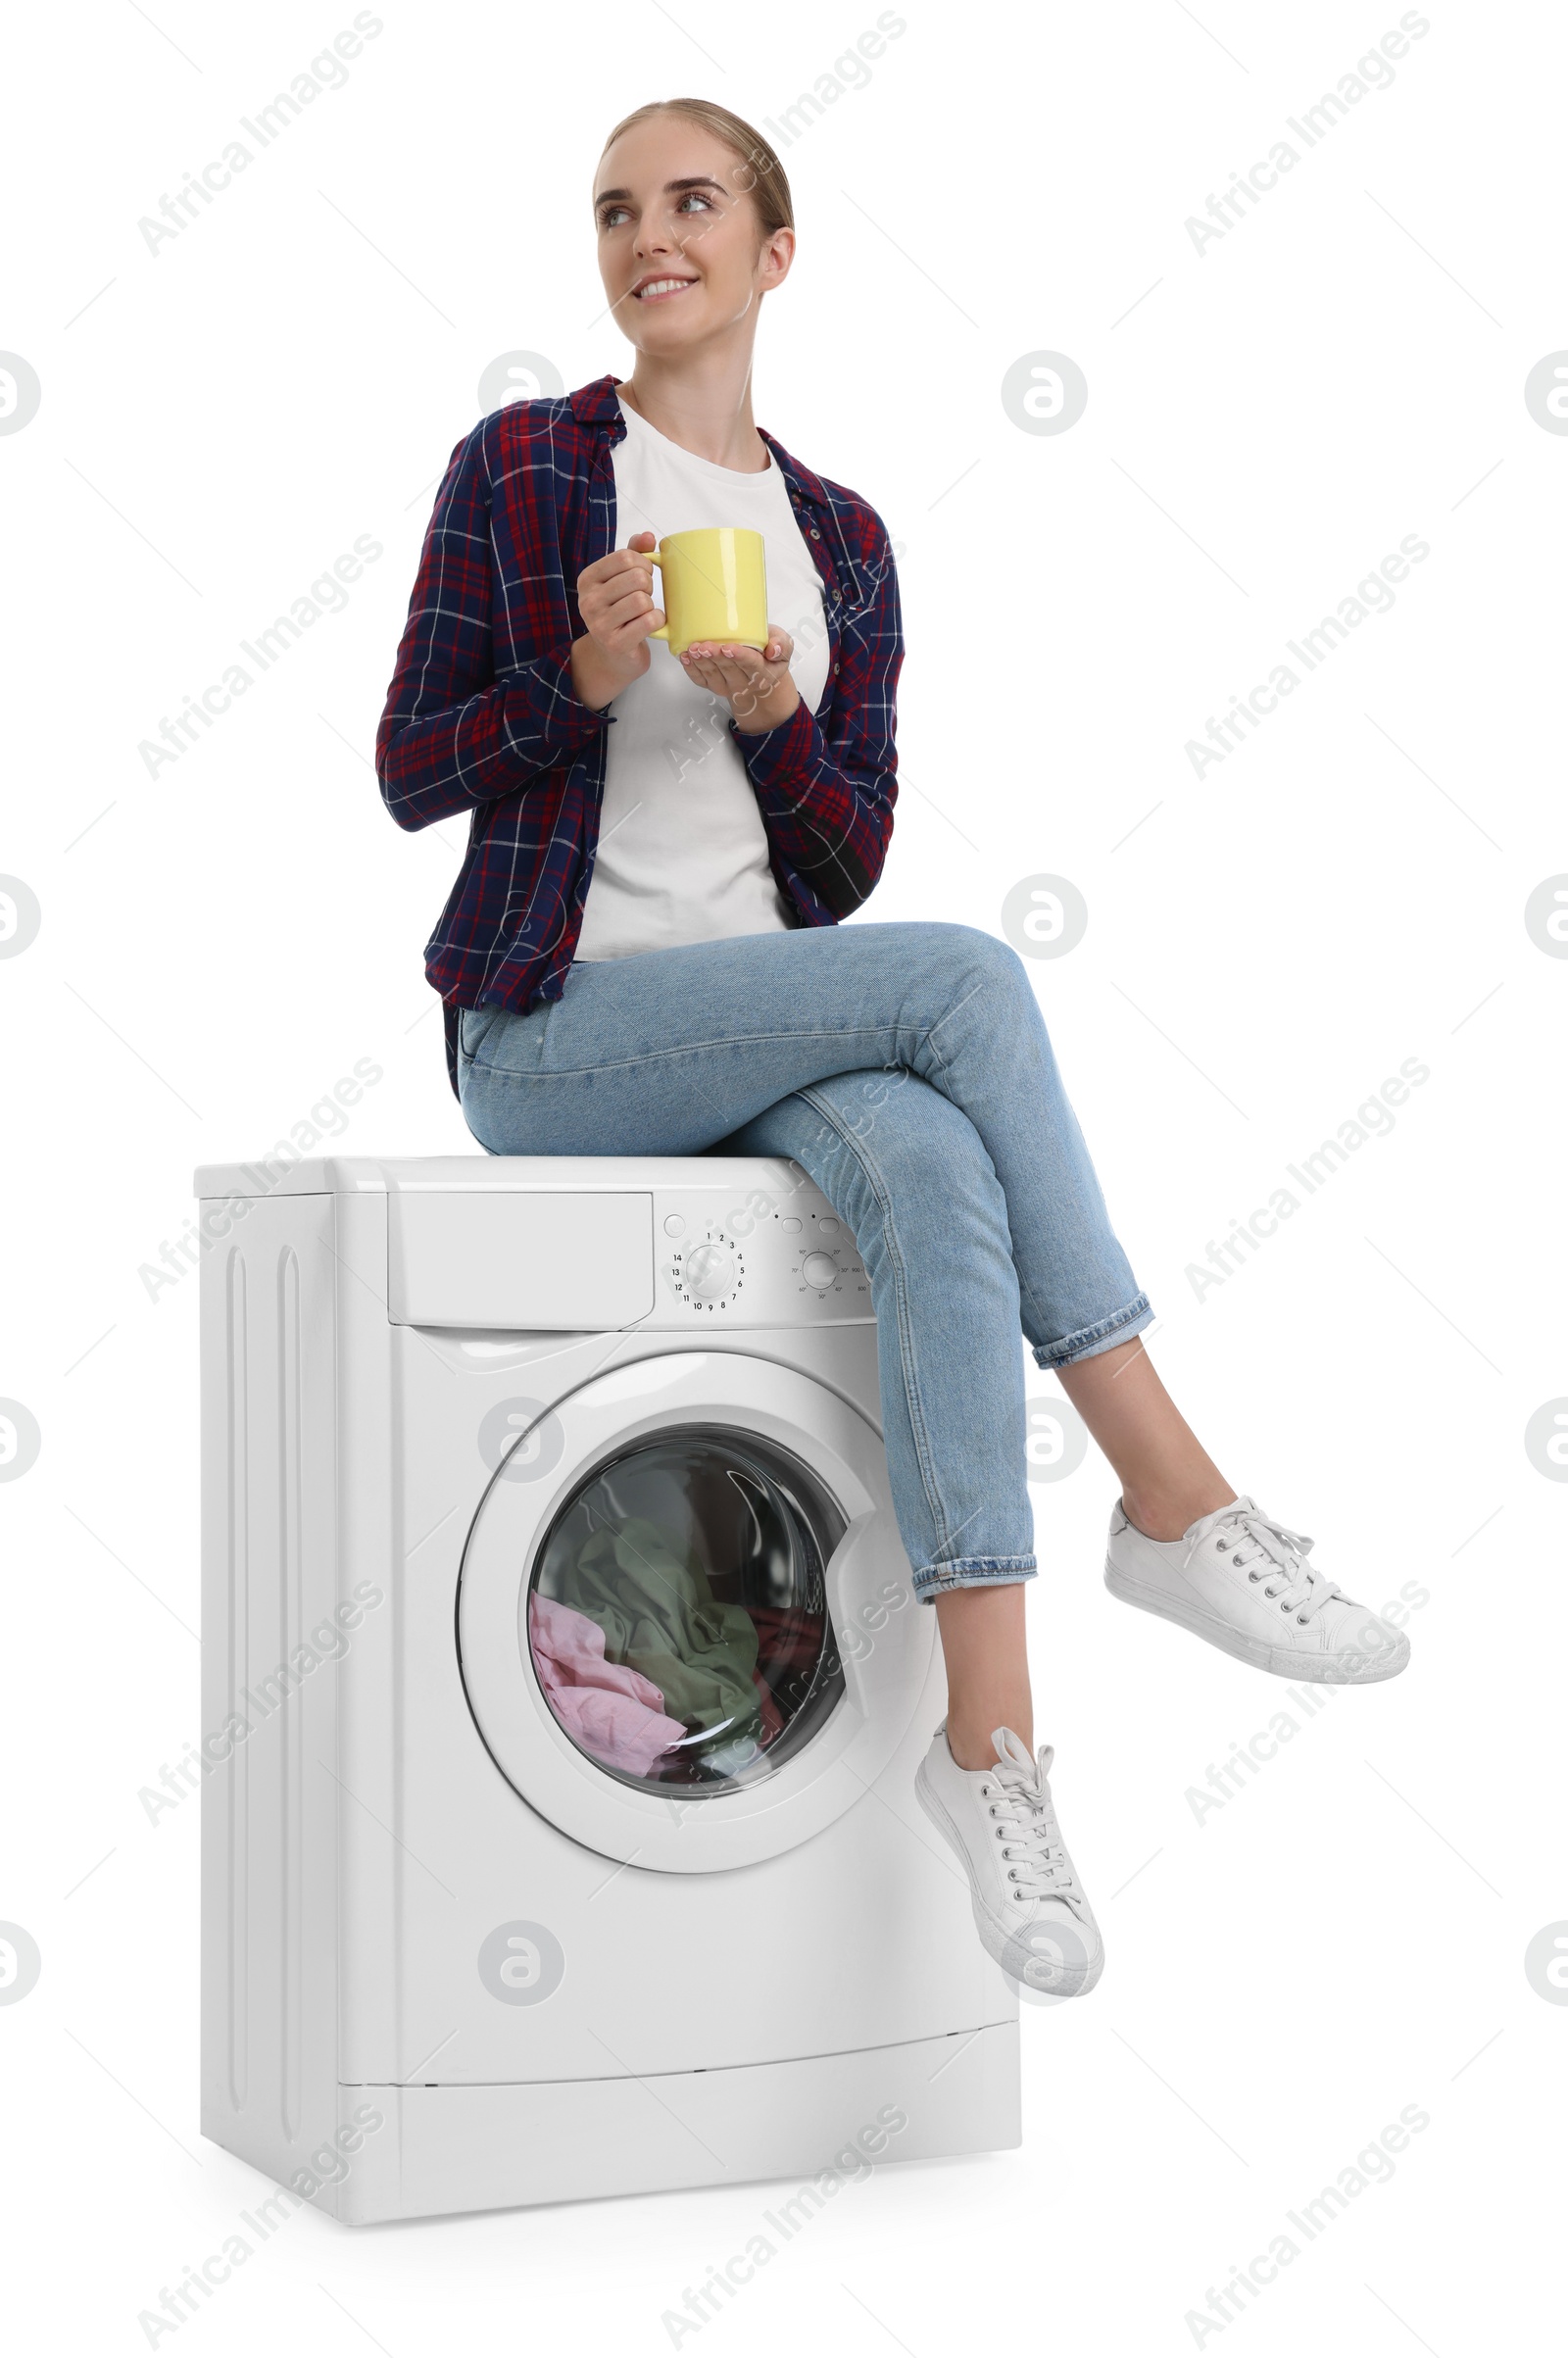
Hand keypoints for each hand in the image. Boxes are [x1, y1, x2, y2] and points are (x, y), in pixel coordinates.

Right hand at [569, 530, 664, 709]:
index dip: (644, 563)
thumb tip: (648, 536)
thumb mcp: (620, 579)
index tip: (642, 575)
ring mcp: (600, 623)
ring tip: (643, 612)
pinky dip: (657, 621)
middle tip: (644, 597)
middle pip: (637, 578)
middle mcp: (589, 600)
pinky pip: (649, 621)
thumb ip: (634, 553)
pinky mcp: (615, 643)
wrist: (613, 656)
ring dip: (652, 606)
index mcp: (588, 579)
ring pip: (643, 600)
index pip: (626, 557)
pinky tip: (650, 625)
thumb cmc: (619, 612)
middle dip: (649, 586)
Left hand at [680, 627, 800, 734]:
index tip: (729, 647)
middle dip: (716, 657)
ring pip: (713, 675)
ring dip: (702, 663)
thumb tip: (774, 649)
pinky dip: (691, 670)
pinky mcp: (712, 684)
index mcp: (763, 673)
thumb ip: (783, 645)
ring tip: (694, 649)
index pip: (752, 665)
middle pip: (729, 670)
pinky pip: (701, 680)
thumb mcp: (784, 645)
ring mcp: (727, 686)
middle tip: (706, 645)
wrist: (760, 670)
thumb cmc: (768, 653)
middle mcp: (745, 683)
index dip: (739, 657)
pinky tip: (686, 657)